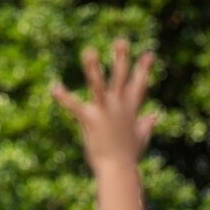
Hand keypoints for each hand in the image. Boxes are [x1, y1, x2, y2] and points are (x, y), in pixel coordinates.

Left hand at [52, 39, 156, 171]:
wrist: (119, 170)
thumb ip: (147, 124)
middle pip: (121, 77)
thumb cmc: (128, 157)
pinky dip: (63, 96)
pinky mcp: (90, 119)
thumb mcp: (141, 137)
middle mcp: (119, 107)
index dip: (144, 68)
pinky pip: (74, 105)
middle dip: (122, 58)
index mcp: (131, 110)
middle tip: (120, 40)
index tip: (149, 53)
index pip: (140, 85)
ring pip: (99, 84)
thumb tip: (156, 116)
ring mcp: (105, 111)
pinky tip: (54, 87)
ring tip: (88, 50)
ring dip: (94, 67)